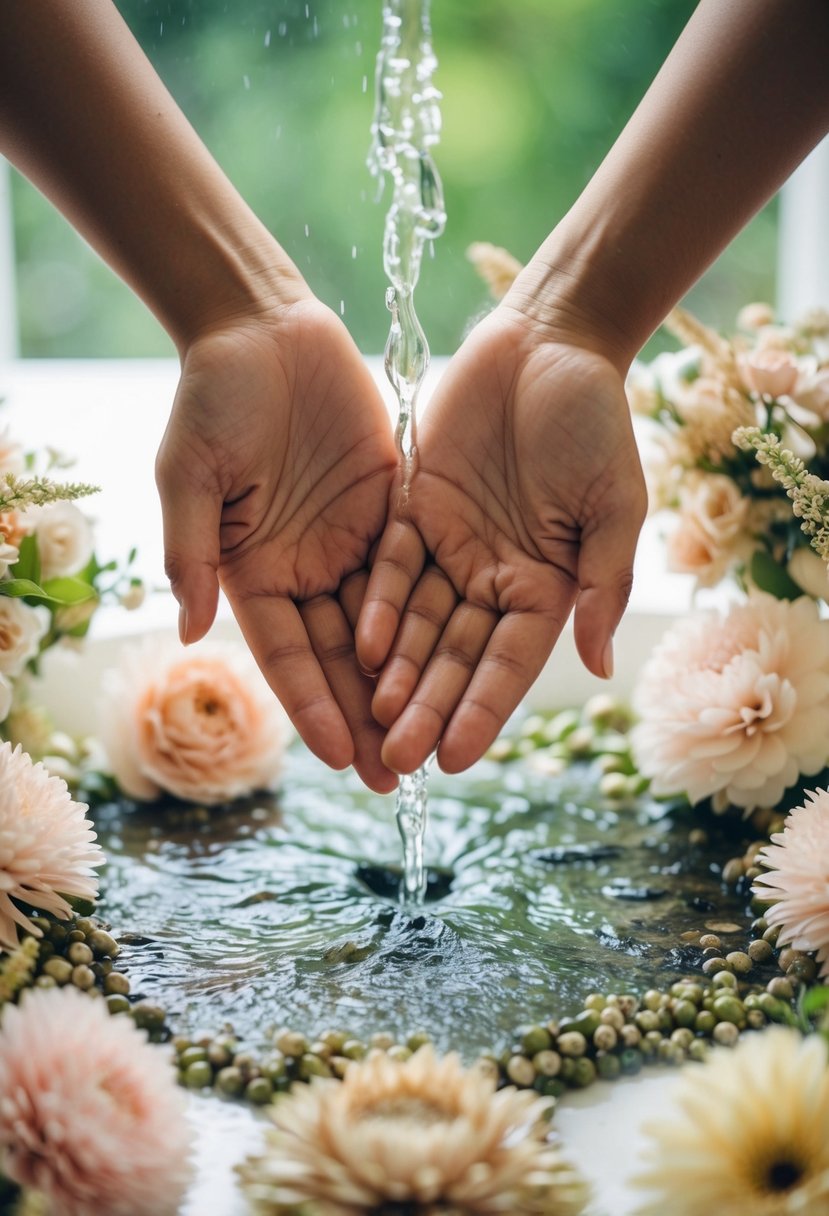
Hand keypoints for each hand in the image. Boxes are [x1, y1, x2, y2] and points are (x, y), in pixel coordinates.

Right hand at [155, 298, 398, 792]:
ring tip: (437, 738)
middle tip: (399, 777)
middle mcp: (306, 567)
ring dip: (409, 681)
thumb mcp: (190, 473)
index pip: (287, 655)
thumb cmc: (213, 395)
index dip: (312, 707)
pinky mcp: (390, 507)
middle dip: (368, 717)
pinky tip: (463, 658)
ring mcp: (350, 540)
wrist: (263, 325)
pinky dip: (435, 615)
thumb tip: (187, 631)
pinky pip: (417, 569)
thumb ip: (191, 550)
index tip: (342, 758)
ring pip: (386, 626)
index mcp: (253, 570)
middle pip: (341, 657)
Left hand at [356, 306, 647, 774]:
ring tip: (372, 719)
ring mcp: (450, 545)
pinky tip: (363, 644)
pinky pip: (389, 565)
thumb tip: (600, 667)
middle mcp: (492, 576)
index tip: (454, 760)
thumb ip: (603, 583)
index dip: (482, 711)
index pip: (508, 663)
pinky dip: (378, 604)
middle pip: (455, 656)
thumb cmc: (595, 420)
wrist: (547, 341)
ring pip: (417, 623)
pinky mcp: (412, 508)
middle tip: (397, 759)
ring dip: (396, 671)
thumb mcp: (615, 504)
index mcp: (545, 585)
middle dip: (427, 707)